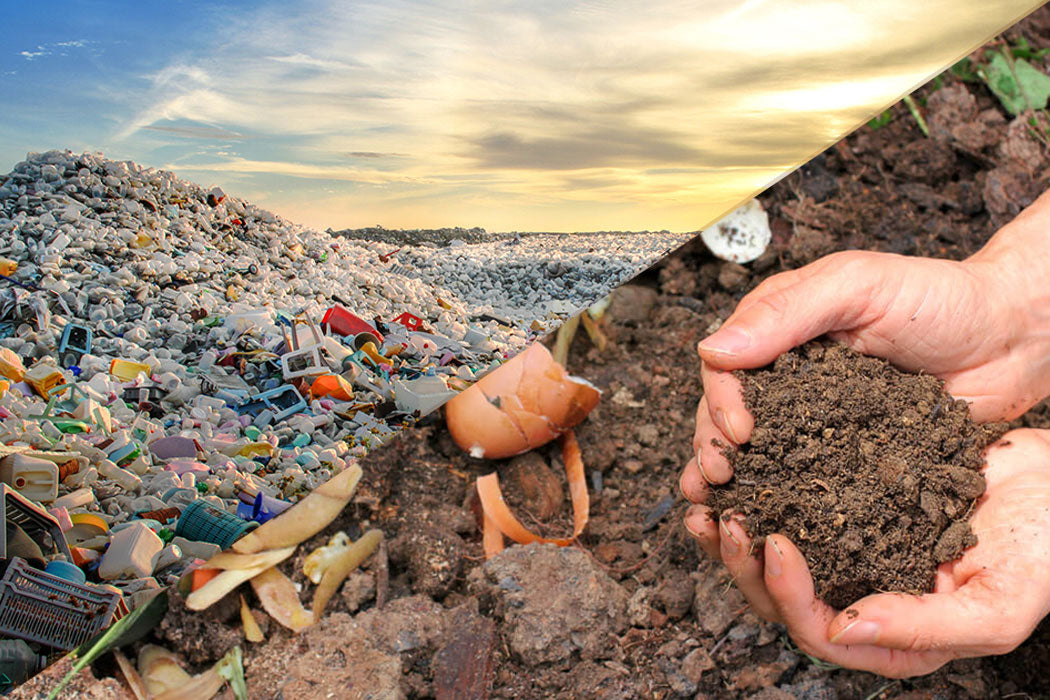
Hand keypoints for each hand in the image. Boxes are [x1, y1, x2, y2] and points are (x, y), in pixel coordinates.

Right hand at [680, 243, 1049, 501]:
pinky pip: (807, 479)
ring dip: (735, 482)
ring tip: (720, 511)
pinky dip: (782, 501)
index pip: (726, 367)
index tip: (738, 431)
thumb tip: (713, 349)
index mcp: (780, 329)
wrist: (1013, 338)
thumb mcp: (858, 286)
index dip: (721, 401)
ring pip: (760, 452)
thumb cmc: (941, 297)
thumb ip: (786, 312)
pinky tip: (765, 524)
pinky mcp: (847, 454)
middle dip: (714, 447)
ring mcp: (817, 418)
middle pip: (730, 415)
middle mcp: (789, 376)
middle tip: (720, 478)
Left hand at [682, 429, 1049, 677]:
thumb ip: (925, 627)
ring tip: (708, 497)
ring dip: (736, 531)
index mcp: (893, 637)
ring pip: (775, 555)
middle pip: (782, 599)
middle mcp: (863, 597)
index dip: (788, 595)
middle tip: (723, 518)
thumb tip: (843, 628)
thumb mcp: (997, 604)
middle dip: (743, 564)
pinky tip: (740, 467)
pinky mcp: (847, 505)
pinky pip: (791, 504)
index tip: (774, 542)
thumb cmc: (1043, 551)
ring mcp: (852, 551)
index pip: (819, 632)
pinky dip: (760, 490)